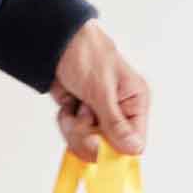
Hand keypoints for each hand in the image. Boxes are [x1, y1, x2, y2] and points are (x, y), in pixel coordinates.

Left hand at [50, 19, 149, 159]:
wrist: (57, 43)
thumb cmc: (86, 54)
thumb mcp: (102, 90)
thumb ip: (116, 123)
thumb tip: (134, 149)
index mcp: (135, 102)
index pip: (135, 142)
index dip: (116, 149)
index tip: (97, 143)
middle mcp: (120, 113)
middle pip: (108, 149)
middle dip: (89, 136)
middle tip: (82, 116)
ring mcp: (100, 117)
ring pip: (88, 145)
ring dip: (75, 128)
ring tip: (75, 106)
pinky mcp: (82, 118)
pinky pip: (73, 136)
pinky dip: (66, 122)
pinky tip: (68, 105)